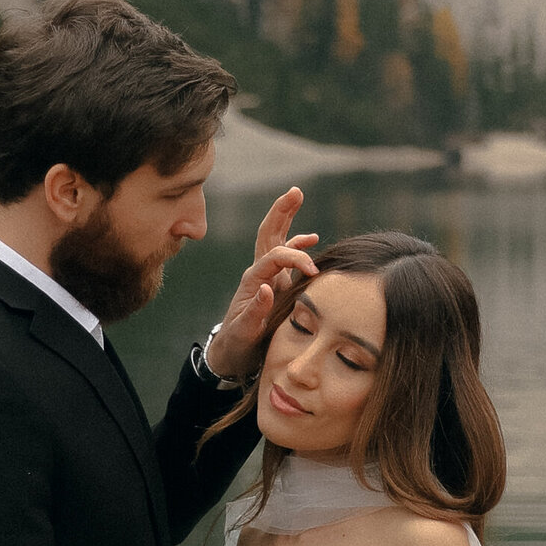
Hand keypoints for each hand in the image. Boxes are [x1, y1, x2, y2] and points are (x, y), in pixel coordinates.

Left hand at [202, 187, 318, 381]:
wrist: (231, 353)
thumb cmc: (238, 344)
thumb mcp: (244, 332)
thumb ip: (255, 312)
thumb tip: (267, 288)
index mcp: (253, 280)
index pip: (276, 257)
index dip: (296, 258)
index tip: (313, 271)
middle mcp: (259, 272)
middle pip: (270, 234)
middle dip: (282, 211)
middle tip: (295, 191)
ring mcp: (267, 276)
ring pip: (277, 239)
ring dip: (287, 217)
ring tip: (297, 196)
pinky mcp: (275, 283)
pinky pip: (286, 257)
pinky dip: (298, 244)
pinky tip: (312, 238)